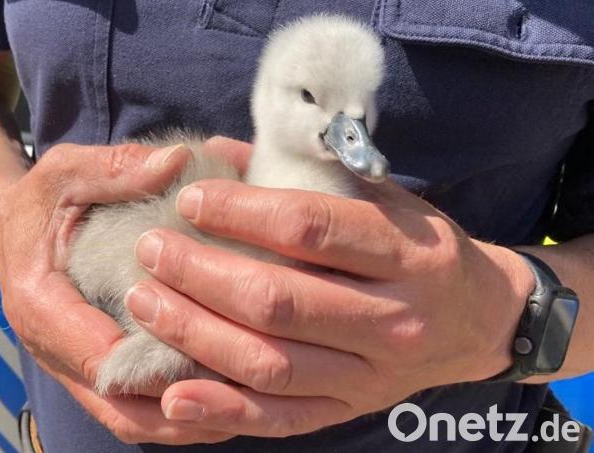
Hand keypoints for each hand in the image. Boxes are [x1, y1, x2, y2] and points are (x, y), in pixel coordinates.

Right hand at [0, 137, 249, 444]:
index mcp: (41, 304)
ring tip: (249, 404)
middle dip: (187, 409)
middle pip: (122, 409)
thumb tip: (178, 163)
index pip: (102, 355)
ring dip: (188, 420)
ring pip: (130, 420)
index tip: (220, 347)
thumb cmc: (38, 201)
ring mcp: (72, 368)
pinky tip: (224, 394)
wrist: (6, 228)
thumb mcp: (68, 173)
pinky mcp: (90, 371)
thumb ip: (117, 169)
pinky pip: (132, 410)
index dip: (161, 361)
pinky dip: (176, 409)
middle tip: (251, 391)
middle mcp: (54, 350)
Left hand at [124, 160, 535, 436]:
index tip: (189, 198)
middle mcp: (393, 318)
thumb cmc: (420, 248)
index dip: (240, 213)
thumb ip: (313, 175)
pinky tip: (174, 394)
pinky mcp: (349, 410)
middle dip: (201, 273)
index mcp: (406, 253)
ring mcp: (370, 374)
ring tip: (145, 303)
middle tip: (150, 249)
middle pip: (280, 301)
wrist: (481, 321)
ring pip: (270, 361)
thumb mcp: (386, 198)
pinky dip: (224, 408)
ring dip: (197, 333)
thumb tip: (224, 150)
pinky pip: (281, 418)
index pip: (310, 229)